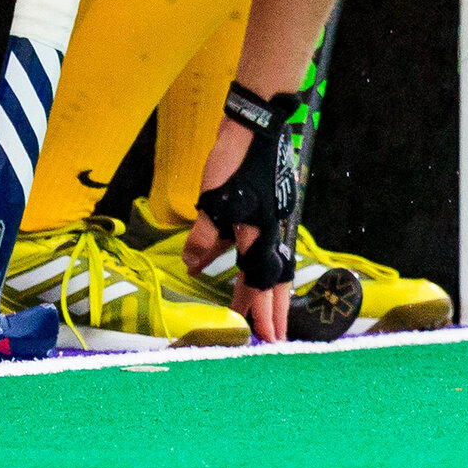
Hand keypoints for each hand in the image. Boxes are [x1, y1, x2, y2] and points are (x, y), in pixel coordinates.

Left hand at [195, 82, 303, 337]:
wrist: (255, 127)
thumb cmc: (234, 164)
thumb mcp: (214, 201)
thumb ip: (203, 236)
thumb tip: (192, 265)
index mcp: (261, 235)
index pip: (261, 283)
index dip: (262, 312)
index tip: (267, 339)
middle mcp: (271, 232)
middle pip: (275, 281)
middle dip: (274, 311)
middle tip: (275, 339)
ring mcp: (271, 220)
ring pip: (270, 265)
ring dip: (264, 290)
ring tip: (259, 312)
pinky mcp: (265, 208)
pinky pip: (262, 247)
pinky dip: (254, 263)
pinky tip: (235, 264)